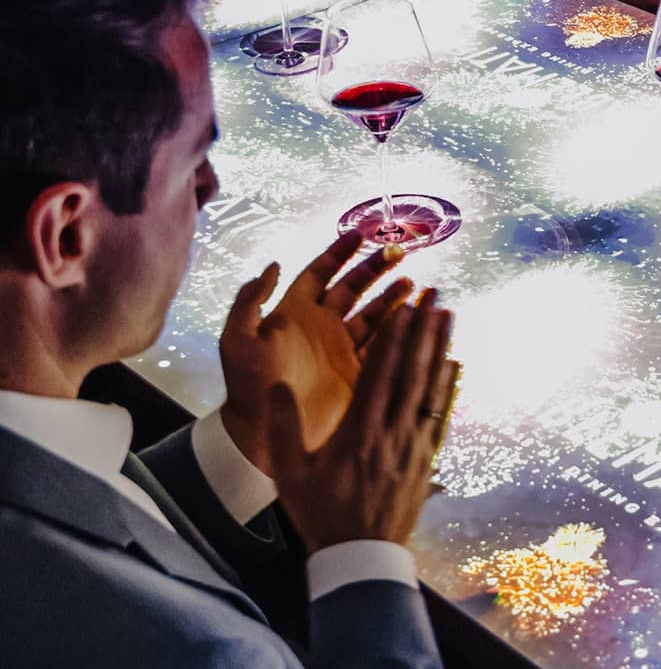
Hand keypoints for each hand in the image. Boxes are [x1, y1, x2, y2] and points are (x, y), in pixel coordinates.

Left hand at [219, 231, 412, 476]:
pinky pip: (383, 346)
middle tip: (398, 253)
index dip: (338, 253)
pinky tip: (414, 318)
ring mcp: (342, 350)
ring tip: (413, 284)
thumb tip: (273, 265)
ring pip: (373, 314)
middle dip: (374, 269)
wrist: (262, 433)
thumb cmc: (248, 385)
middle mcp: (322, 327)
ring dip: (392, 297)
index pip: (320, 273)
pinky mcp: (358, 374)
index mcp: (294, 313)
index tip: (359, 234)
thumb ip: (251, 301)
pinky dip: (399, 332)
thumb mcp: (237, 339)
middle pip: (353, 288)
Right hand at [267, 291, 456, 550]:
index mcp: (359, 432)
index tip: (403, 307)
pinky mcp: (427, 457)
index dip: (393, 337)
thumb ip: (281, 428)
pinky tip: (455, 364)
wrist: (360, 555)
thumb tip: (276, 385)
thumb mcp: (290, 473)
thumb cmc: (321, 512)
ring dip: (440, 348)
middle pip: (413, 371)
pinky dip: (449, 386)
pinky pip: (441, 413)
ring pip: (432, 387)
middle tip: (434, 296)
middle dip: (423, 330)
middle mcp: (393, 433)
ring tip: (447, 316)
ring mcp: (415, 445)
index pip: (380, 373)